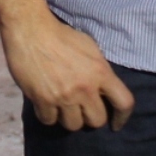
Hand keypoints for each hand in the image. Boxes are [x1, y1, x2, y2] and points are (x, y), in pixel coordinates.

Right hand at [1, 14, 134, 130]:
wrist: (31, 30)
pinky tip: (46, 105)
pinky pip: (49, 121)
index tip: (115, 125)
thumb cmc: (61, 35)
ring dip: (68, 118)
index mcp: (101, 72)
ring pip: (73, 125)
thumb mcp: (89, 48)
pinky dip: (48, 115)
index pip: (124, 103)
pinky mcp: (43, 100)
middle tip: (81, 110)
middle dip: (89, 117)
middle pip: (96, 121)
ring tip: (62, 108)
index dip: (122, 118)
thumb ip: (99, 70)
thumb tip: (102, 89)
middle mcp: (85, 88)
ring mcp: (64, 96)